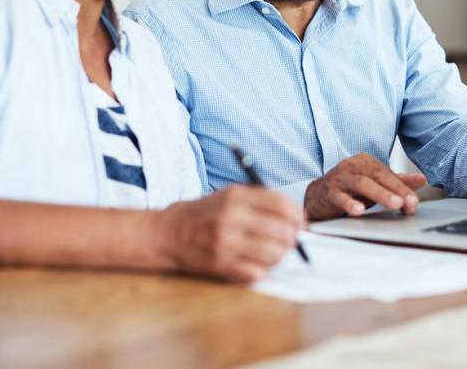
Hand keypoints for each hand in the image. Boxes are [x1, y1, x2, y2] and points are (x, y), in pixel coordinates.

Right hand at [154, 185, 303, 282]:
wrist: (166, 234)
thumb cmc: (202, 214)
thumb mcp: (227, 195)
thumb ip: (258, 200)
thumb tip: (293, 215)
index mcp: (235, 197)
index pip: (280, 204)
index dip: (297, 214)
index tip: (300, 221)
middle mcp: (232, 218)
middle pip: (282, 230)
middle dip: (293, 237)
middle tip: (292, 240)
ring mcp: (226, 243)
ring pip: (274, 254)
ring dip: (281, 254)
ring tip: (276, 252)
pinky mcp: (221, 265)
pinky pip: (257, 272)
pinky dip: (263, 269)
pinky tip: (257, 263)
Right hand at [304, 153, 426, 220]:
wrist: (317, 197)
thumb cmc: (348, 189)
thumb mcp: (373, 184)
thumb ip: (396, 181)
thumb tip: (421, 179)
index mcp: (365, 162)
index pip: (388, 174)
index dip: (403, 188)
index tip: (414, 202)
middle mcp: (352, 166)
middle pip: (378, 176)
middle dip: (396, 190)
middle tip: (409, 203)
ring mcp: (339, 178)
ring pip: (362, 184)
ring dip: (380, 194)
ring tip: (395, 204)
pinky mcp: (328, 193)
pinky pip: (340, 197)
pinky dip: (350, 203)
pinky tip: (359, 211)